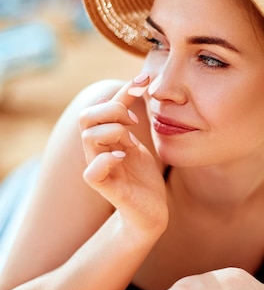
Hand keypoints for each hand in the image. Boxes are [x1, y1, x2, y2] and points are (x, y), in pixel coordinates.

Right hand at [79, 74, 167, 236]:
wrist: (150, 210)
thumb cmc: (143, 175)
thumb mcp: (139, 140)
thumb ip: (130, 119)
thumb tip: (130, 86)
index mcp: (102, 137)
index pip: (101, 105)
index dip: (122, 90)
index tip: (145, 79)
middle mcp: (95, 150)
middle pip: (86, 117)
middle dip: (113, 111)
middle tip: (135, 122)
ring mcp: (97, 167)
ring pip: (88, 137)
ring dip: (114, 131)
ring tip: (132, 140)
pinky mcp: (103, 186)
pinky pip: (92, 169)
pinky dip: (108, 158)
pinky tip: (125, 156)